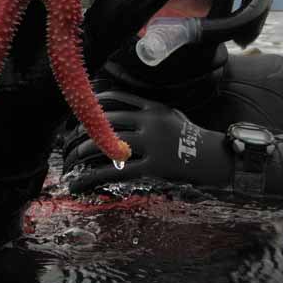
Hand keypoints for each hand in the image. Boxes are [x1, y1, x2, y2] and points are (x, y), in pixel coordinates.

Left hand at [63, 91, 229, 192]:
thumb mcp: (170, 115)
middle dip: (81, 131)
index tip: (77, 114)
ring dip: (83, 153)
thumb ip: (146, 110)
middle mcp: (151, 122)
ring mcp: (153, 145)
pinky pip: (116, 172)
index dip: (91, 104)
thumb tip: (116, 109)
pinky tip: (80, 184)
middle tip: (67, 142)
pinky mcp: (154, 168)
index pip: (114, 98)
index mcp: (153, 107)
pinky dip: (93, 178)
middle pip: (105, 121)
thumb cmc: (189, 137)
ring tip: (70, 161)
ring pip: (107, 145)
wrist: (216, 159)